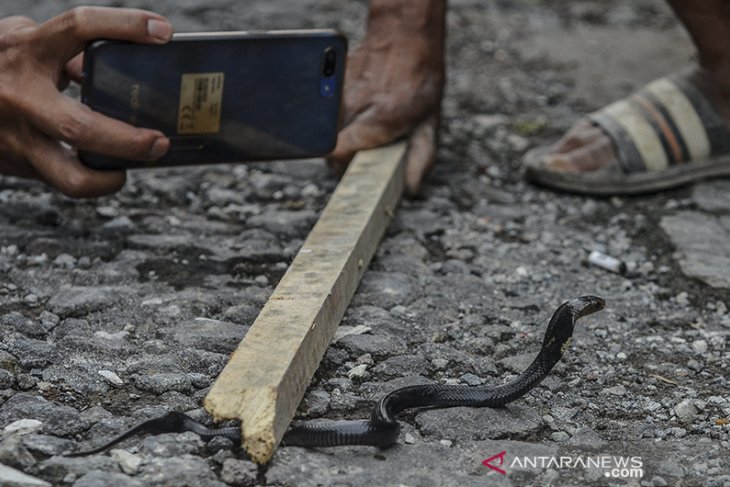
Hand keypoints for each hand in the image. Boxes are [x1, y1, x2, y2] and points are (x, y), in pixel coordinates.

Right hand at [0, 7, 172, 197]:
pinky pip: (66, 182)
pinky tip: (109, 170)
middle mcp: (22, 97)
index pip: (79, 27)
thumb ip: (65, 48)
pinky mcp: (20, 165)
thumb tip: (112, 65)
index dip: (124, 26)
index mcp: (26, 51)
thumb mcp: (22, 42)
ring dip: (112, 177)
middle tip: (159, 140)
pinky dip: (94, 180)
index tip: (162, 31)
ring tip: (137, 164)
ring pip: (72, 177)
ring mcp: (19, 137)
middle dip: (129, 140)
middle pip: (81, 128)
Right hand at [329, 0, 445, 196]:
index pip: (338, 156)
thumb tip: (411, 189)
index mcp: (378, 122)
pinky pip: (328, 112)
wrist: (404, 35)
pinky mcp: (331, 86)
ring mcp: (338, 95)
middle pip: (331, 148)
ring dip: (342, 135)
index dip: (345, 168)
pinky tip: (358, 110)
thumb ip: (420, 158)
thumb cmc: (419, 78)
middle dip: (345, 156)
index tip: (356, 170)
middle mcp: (354, 109)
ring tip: (363, 128)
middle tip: (364, 153)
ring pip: (327, 131)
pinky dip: (340, 117)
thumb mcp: (430, 122)